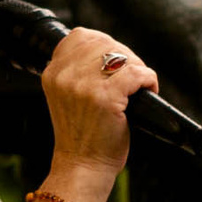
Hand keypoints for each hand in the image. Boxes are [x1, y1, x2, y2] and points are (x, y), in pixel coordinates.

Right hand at [42, 27, 157, 186]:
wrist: (82, 165)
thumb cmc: (81, 136)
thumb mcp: (67, 96)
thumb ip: (78, 72)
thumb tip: (109, 50)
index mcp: (53, 73)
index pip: (80, 36)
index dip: (104, 43)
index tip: (116, 60)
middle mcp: (65, 76)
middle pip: (105, 43)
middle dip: (125, 56)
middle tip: (133, 76)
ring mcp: (84, 86)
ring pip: (122, 55)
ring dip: (138, 67)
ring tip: (139, 84)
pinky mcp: (106, 97)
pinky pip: (136, 73)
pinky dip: (148, 79)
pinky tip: (148, 90)